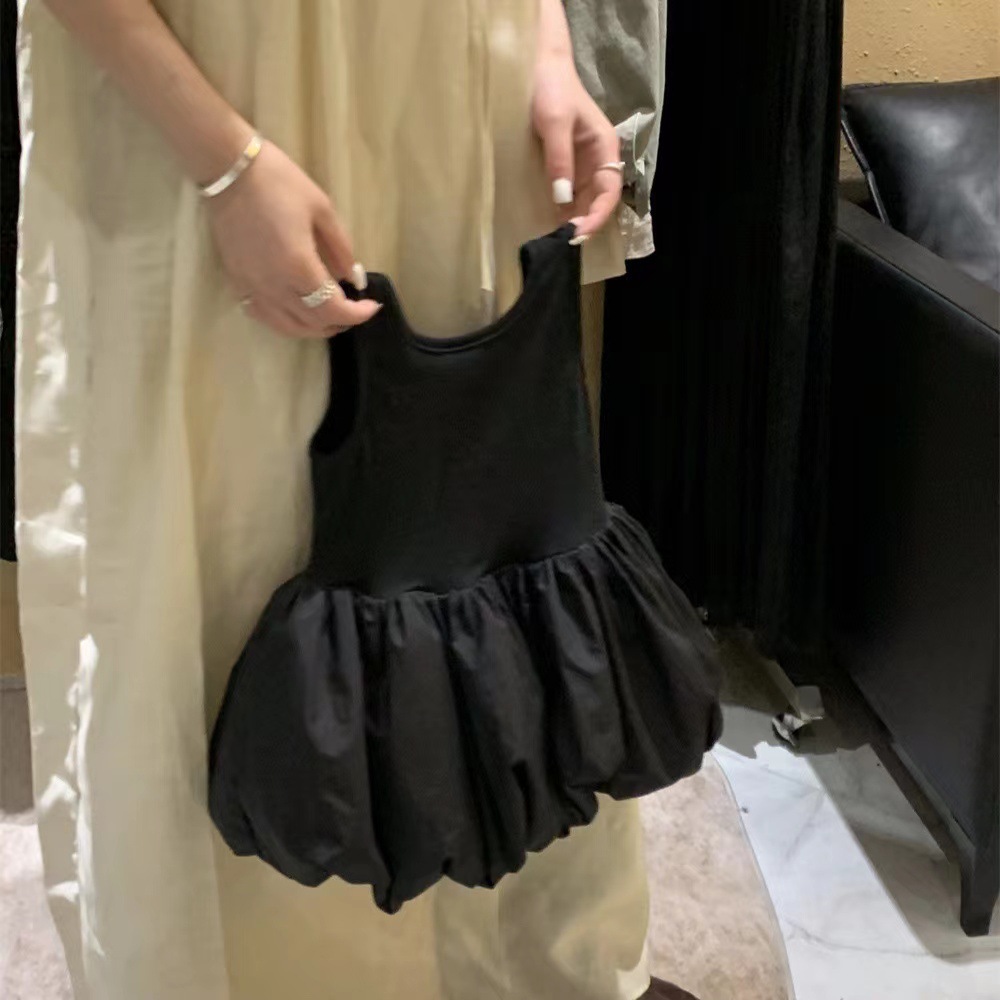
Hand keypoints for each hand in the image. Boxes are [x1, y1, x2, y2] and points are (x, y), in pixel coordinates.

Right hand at [206, 141, 380, 336]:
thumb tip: (353, 277)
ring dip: (314, 327)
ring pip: (288, 327)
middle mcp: (275, 286)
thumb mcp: (322, 209)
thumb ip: (341, 249)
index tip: (372, 306)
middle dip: (340, 322)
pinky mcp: (237, 282)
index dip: (357, 314)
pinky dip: (285, 321)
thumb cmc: (279, 182)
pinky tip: (295, 310)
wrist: (228, 170)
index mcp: (299, 267)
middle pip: (313, 323)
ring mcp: (253, 287)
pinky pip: (264, 316)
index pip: (334, 309)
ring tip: (329, 316)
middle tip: (353, 310)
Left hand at [531, 47, 621, 239]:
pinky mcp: (566, 168)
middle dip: (585, 224)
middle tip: (564, 245)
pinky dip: (562, 213)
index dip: (599, 215)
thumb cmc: (551, 89)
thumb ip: (559, 159)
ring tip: (558, 242)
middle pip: (599, 201)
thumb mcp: (554, 123)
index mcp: (605, 148)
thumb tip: (563, 199)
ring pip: (585, 202)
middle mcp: (598, 161)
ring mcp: (582, 166)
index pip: (610, 191)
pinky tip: (552, 227)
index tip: (580, 233)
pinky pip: (569, 196)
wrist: (540, 68)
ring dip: (574, 222)